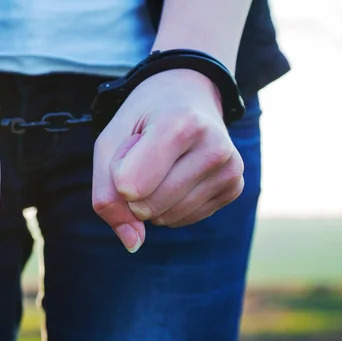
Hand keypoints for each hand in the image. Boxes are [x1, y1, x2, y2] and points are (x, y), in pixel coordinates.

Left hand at [92, 69, 244, 251]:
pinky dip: (168, 205)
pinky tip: (178, 175)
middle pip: (146, 207)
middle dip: (133, 190)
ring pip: (165, 218)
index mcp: (180, 124)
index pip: (129, 187)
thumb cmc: (142, 119)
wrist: (188, 95)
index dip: (117, 174)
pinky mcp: (235, 187)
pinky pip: (182, 219)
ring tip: (163, 162)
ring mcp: (230, 169)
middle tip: (146, 154)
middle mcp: (214, 147)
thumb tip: (133, 244)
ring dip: (150, 199)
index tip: (132, 145)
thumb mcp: (109, 144)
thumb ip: (106, 196)